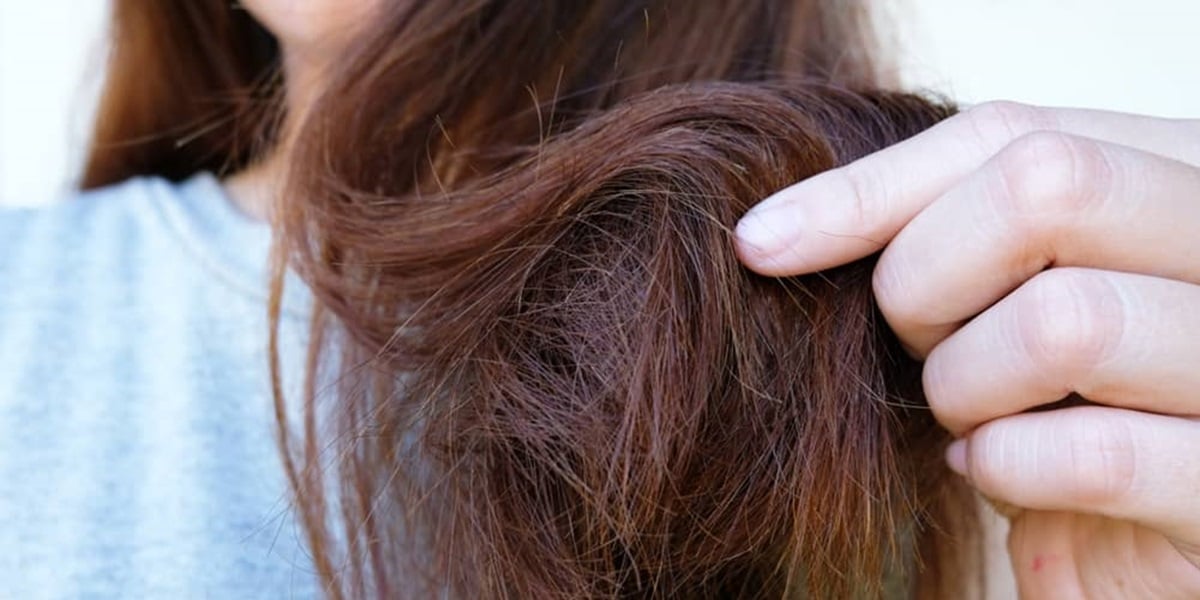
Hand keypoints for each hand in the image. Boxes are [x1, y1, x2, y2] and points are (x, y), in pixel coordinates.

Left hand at [735, 101, 1199, 598]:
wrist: (1136, 540)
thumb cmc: (1051, 400)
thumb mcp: (998, 295)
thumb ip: (936, 234)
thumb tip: (767, 236)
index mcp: (1176, 178)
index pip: (1011, 133)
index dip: (870, 188)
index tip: (763, 245)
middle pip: (1047, 187)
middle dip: (927, 279)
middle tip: (918, 348)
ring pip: (1065, 321)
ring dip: (964, 385)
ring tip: (964, 415)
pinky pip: (1093, 454)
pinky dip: (1006, 467)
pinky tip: (994, 470)